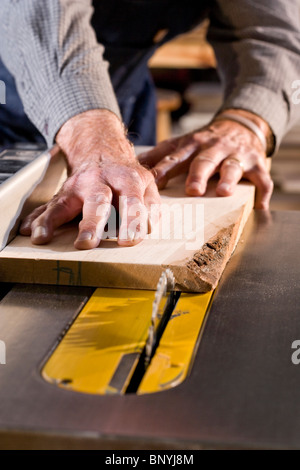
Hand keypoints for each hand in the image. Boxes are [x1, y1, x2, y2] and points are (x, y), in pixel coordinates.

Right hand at [20, 110, 160, 248]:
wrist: (102, 149)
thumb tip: (149, 228)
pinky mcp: (64, 193)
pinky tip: (29, 231)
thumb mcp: (146, 184)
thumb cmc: (127, 177)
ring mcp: (79, 186)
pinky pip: (49, 206)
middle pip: (97, 201)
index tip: (129, 240)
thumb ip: (151, 206)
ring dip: (53, 220)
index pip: (132, 201)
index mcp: (127, 179)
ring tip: (42, 237)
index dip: (132, 220)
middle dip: (91, 222)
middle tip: (87, 243)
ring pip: (65, 203)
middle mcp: (101, 181)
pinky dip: (38, 219)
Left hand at [139, 109, 273, 209]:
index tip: (151, 182)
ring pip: (232, 167)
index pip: (174, 158)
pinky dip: (262, 193)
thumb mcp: (183, 143)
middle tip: (192, 190)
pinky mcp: (256, 163)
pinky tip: (259, 207)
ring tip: (223, 192)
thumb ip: (160, 155)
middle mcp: (213, 150)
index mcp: (191, 146)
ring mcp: (235, 156)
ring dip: (228, 179)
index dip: (163, 169)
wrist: (240, 125)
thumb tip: (133, 165)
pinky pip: (262, 179)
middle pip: (203, 162)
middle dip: (198, 175)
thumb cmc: (205, 142)